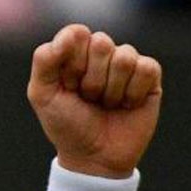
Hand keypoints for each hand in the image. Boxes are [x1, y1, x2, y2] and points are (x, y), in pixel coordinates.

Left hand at [27, 24, 162, 177]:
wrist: (93, 157)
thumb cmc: (64, 124)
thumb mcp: (41, 93)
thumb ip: (45, 59)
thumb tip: (73, 32)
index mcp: (72, 52)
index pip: (77, 33)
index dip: (72, 61)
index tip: (67, 85)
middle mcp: (100, 54)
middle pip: (101, 41)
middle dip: (90, 78)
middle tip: (87, 97)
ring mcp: (125, 64)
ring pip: (124, 56)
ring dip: (111, 89)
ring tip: (105, 103)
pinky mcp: (149, 78)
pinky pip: (147, 68)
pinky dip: (132, 93)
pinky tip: (126, 105)